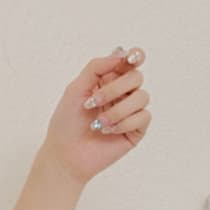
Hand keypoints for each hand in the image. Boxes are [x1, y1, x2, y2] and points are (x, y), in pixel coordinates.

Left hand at [43, 45, 150, 185]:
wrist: (66, 155)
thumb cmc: (67, 123)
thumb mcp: (76, 88)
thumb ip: (96, 67)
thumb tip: (121, 53)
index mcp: (109, 80)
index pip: (130, 61)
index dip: (135, 56)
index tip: (130, 59)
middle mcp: (122, 93)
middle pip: (136, 77)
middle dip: (115, 88)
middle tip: (94, 103)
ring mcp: (130, 112)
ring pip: (142, 97)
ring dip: (118, 110)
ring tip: (99, 123)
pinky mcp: (136, 130)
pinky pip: (144, 117)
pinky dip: (125, 123)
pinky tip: (109, 131)